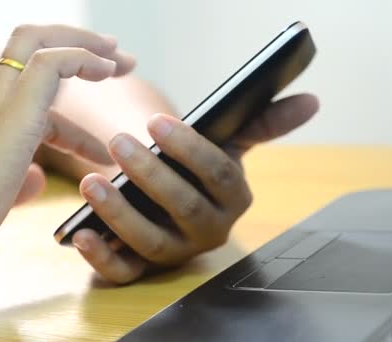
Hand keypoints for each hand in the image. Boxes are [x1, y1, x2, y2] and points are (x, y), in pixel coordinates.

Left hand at [72, 94, 318, 283]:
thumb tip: (311, 101)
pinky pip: (123, 272)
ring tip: (90, 182)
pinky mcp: (141, 267)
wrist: (169, 194)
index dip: (190, 149)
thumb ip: (265, 123)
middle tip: (118, 141)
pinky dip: (101, 257)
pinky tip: (80, 232)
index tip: (156, 120)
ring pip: (152, 241)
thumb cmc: (197, 166)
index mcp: (233, 199)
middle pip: (185, 207)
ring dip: (120, 214)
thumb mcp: (229, 144)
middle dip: (151, 175)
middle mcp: (208, 231)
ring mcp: (174, 252)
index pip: (219, 175)